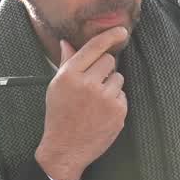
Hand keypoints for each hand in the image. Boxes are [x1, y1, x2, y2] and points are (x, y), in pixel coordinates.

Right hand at [35, 27, 128, 179]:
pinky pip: (122, 94)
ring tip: (96, 102)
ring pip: (118, 77)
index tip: (121, 31)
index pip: (94, 47)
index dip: (110, 36)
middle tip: (93, 85)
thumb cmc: (59, 116)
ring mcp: (105, 98)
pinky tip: (101, 112)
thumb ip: (66, 63)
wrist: (65, 149)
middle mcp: (88, 84)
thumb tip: (67, 43)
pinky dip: (115, 101)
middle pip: (109, 60)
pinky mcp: (118, 111)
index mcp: (70, 75)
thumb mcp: (56, 87)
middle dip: (104, 69)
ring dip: (110, 86)